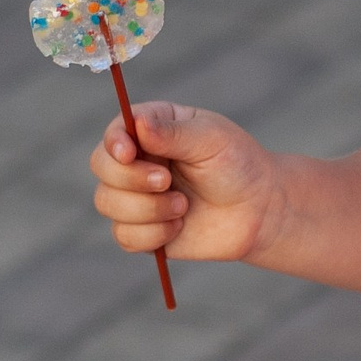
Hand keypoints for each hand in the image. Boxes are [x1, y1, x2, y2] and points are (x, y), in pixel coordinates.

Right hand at [87, 101, 279, 261]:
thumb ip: (172, 133)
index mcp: (151, 128)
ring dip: (146, 208)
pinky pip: (123, 236)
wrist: (259, 210)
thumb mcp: (211, 139)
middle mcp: (137, 160)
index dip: (114, 143)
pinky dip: (151, 234)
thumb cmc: (237, 164)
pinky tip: (178, 226)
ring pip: (107, 202)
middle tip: (166, 181)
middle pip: (101, 166)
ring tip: (182, 206)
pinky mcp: (142, 229)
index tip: (129, 153)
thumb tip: (136, 124)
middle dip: (131, 178)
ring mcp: (136, 196)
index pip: (114, 132)